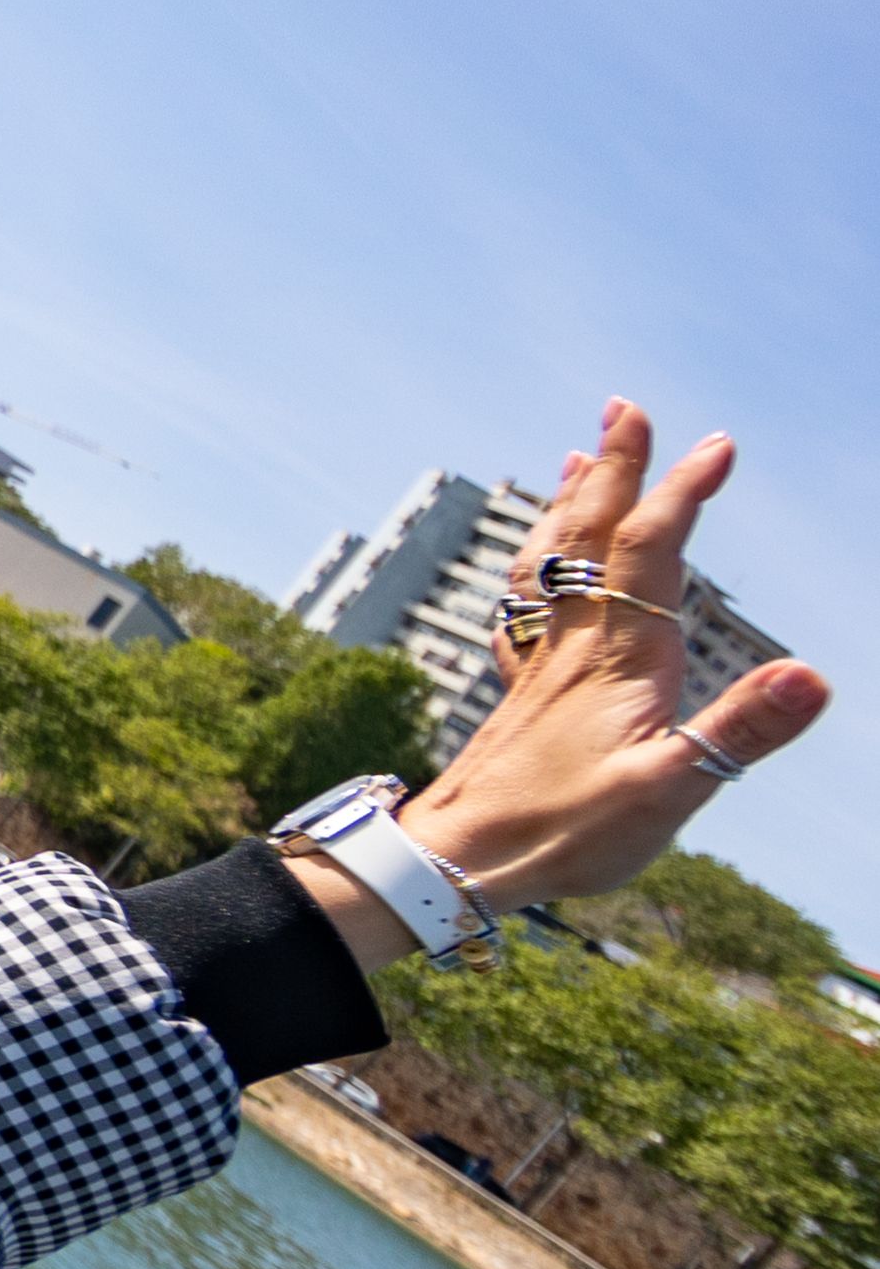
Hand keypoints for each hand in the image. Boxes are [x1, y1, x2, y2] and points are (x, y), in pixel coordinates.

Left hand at [292, 404, 827, 965]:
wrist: (455, 862)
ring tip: (574, 459)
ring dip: (570, 506)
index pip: (653, 552)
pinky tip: (532, 571)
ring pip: (553, 565)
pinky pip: (527, 608)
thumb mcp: (668, 792)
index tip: (718, 443)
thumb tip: (812, 674)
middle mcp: (575, 647)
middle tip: (624, 407)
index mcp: (618, 658)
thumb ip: (740, 732)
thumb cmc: (559, 834)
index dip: (683, 492)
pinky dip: (537, 568)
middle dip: (614, 469)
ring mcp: (542, 667)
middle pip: (592, 537)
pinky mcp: (520, 695)